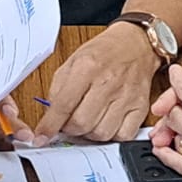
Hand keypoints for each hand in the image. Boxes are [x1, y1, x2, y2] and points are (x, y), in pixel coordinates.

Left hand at [35, 25, 158, 142]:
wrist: (136, 44)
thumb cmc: (103, 52)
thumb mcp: (73, 61)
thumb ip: (58, 89)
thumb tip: (50, 117)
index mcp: (87, 67)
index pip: (64, 105)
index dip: (49, 126)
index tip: (42, 137)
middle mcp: (108, 82)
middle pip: (82, 123)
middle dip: (69, 130)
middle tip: (68, 123)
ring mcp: (126, 96)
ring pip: (101, 134)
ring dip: (89, 134)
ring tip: (87, 121)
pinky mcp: (140, 106)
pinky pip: (123, 136)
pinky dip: (111, 136)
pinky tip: (105, 123)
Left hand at [149, 55, 181, 181]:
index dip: (177, 77)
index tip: (176, 73)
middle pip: (173, 111)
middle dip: (172, 100)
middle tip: (177, 95)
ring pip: (171, 134)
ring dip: (168, 123)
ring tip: (171, 117)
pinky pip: (172, 161)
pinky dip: (163, 151)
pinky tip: (163, 146)